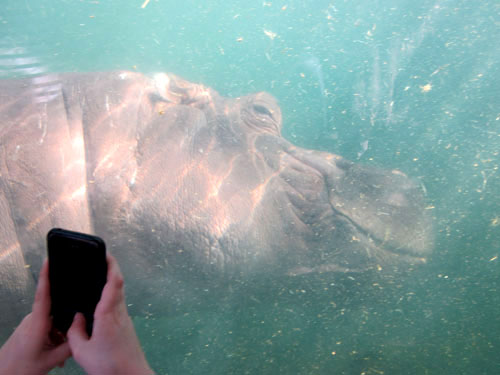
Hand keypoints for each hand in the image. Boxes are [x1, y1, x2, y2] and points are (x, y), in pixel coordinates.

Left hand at [0, 260, 70, 374]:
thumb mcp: (51, 360)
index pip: (43, 295)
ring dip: (60, 335)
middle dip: (68, 320)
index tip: (48, 260)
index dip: (45, 277)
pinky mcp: (30, 330)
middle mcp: (34, 319)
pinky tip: (57, 353)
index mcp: (38, 323)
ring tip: (63, 354)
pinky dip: (54, 338)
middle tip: (78, 330)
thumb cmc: (23, 367)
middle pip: (56, 310)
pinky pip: (48, 328)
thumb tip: (85, 332)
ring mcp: (31, 324)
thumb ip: (70, 346)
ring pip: (53, 321)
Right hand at [67, 254, 152, 374]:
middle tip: (100, 257)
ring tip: (99, 274)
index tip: (105, 253)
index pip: (114, 282)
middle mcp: (120, 312)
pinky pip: (118, 303)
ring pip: (120, 293)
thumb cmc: (109, 365)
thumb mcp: (82, 351)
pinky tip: (102, 299)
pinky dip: (111, 294)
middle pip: (119, 283)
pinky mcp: (126, 325)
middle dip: (111, 268)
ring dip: (112, 281)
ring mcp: (125, 318)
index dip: (111, 265)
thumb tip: (76, 317)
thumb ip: (75, 331)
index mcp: (108, 314)